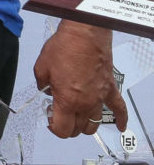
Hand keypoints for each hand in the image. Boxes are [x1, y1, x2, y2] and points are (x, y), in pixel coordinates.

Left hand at [36, 20, 125, 137]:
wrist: (84, 35)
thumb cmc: (63, 48)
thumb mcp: (41, 67)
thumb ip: (43, 85)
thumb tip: (48, 91)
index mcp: (67, 100)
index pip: (62, 129)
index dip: (54, 128)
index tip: (49, 119)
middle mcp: (85, 104)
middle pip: (78, 129)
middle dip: (67, 126)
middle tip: (60, 114)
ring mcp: (100, 98)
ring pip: (95, 123)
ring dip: (85, 124)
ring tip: (77, 116)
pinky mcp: (110, 90)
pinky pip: (120, 109)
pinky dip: (121, 119)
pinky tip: (120, 126)